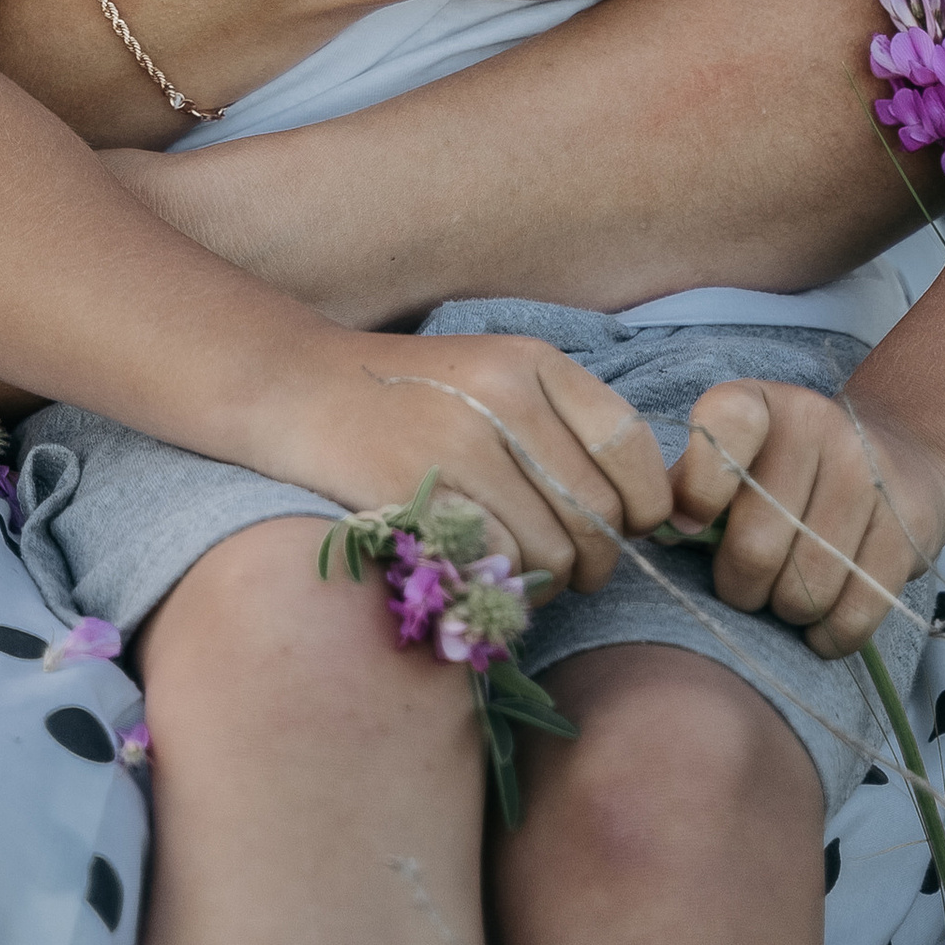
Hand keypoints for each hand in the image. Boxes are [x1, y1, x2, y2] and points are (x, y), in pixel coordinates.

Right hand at [255, 327, 674, 593]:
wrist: (298, 387)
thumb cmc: (410, 393)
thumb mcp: (495, 376)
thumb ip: (563, 426)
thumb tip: (644, 510)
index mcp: (534, 361)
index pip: (630, 444)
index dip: (646, 502)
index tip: (631, 527)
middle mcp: (506, 395)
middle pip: (597, 513)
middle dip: (596, 559)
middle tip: (574, 570)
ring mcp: (461, 444)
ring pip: (552, 552)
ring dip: (546, 582)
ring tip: (520, 570)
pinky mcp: (419, 493)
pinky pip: (495, 567)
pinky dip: (496, 584)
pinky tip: (478, 570)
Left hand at [667, 382, 944, 658]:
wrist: (898, 458)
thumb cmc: (788, 471)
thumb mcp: (736, 458)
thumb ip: (690, 487)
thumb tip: (657, 529)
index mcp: (761, 404)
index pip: (724, 428)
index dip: (700, 489)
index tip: (691, 527)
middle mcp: (818, 426)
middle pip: (758, 544)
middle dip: (740, 587)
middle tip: (744, 587)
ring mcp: (869, 473)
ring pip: (807, 588)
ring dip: (787, 612)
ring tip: (784, 596)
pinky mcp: (909, 524)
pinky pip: (856, 612)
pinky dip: (829, 635)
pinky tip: (821, 624)